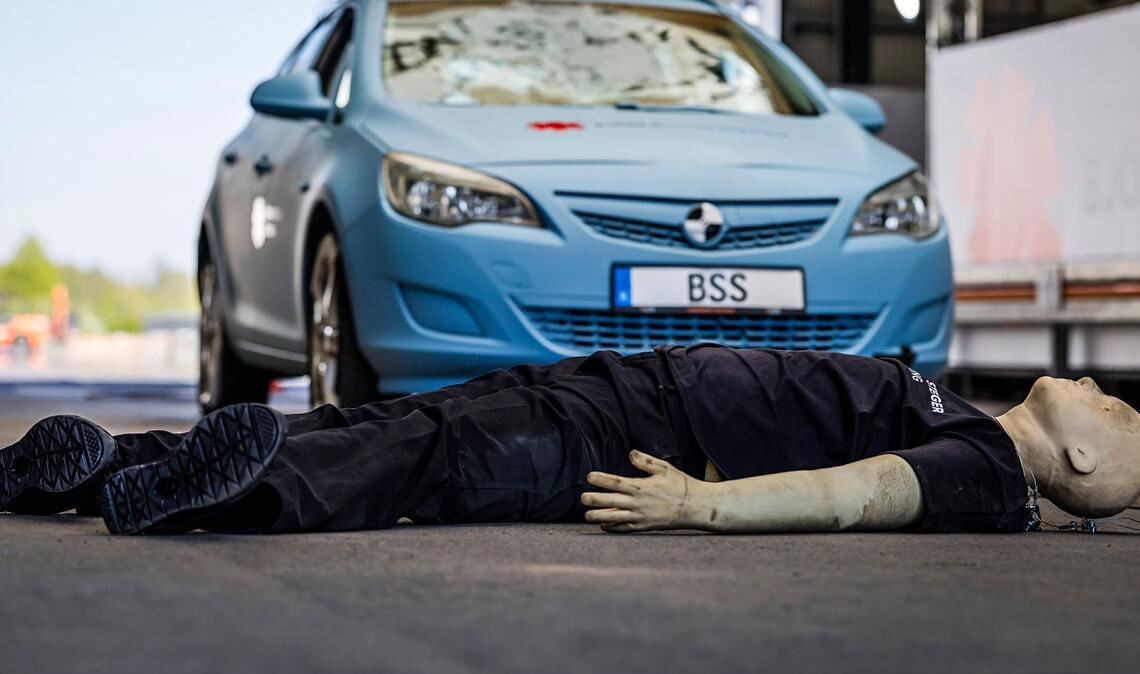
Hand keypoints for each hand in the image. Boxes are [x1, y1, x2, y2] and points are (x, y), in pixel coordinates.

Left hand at [581, 450, 712, 532]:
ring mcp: (640, 516)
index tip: (590, 476)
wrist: (694, 507)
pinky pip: (625, 528)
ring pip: (614, 518)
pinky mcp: (644, 526)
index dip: (601, 479)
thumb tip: (630, 453)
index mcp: (641, 487)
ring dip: (599, 517)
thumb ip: (646, 461)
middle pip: (611, 501)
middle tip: (582, 498)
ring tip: (586, 515)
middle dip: (594, 500)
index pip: (616, 482)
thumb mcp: (665, 468)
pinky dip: (613, 527)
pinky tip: (604, 526)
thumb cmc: (680, 485)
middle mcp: (638, 503)